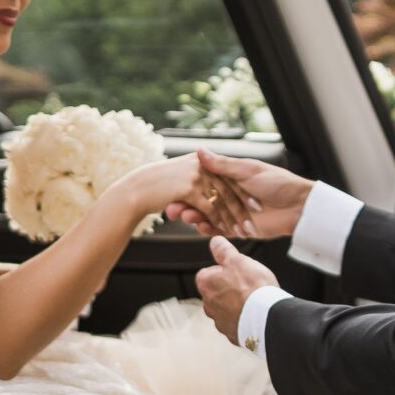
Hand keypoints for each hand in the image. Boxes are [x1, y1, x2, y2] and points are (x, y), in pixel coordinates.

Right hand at [118, 154, 243, 235]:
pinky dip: (217, 221)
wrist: (137, 188)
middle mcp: (203, 167)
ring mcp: (196, 177)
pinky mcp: (188, 190)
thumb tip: (212, 162)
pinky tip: (224, 232)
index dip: (243, 193)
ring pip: (221, 200)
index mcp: (205, 162)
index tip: (258, 206)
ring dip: (233, 218)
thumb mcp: (188, 175)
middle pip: (229, 190)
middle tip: (255, 223)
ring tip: (242, 232)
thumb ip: (207, 168)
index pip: (230, 178)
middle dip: (243, 208)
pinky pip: (208, 208)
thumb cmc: (160, 183)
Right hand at [165, 150, 314, 239]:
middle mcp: (231, 194)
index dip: (188, 186)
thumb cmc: (277, 182)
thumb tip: (199, 150)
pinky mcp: (240, 228)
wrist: (298, 206)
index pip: (204, 182)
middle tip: (171, 208)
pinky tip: (199, 228)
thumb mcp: (248, 170)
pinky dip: (210, 229)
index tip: (171, 188)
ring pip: (209, 215)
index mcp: (231, 177)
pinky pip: (221, 230)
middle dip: (187, 204)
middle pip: (203, 200)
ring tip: (184, 217)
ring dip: (195, 217)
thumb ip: (222, 164)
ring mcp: (234, 212)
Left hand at [195, 235, 275, 341]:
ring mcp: (219, 321)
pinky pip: (235, 322)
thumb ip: (224, 251)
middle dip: (229, 288)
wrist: (266, 316)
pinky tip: (255, 312)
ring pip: (226, 308)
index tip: (237, 270)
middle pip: (217, 291)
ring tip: (253, 299)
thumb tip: (214, 242)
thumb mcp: (238, 260)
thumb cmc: (252, 287)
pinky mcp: (231, 333)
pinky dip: (243, 317)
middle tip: (248, 284)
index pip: (208, 272)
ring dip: (236, 304)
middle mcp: (208, 304)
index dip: (224, 269)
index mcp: (206, 284)